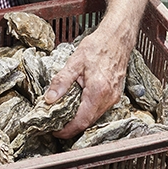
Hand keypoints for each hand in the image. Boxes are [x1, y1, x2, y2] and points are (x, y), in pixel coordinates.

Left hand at [43, 0, 155, 137]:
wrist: (118, 38)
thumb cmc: (98, 46)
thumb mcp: (75, 61)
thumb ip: (62, 81)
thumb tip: (49, 99)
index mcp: (97, 91)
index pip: (81, 121)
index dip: (66, 130)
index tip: (53, 130)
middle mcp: (108, 98)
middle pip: (88, 122)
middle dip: (70, 126)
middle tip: (54, 123)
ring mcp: (114, 97)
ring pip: (94, 117)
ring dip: (79, 119)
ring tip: (63, 114)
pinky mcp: (115, 94)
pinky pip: (100, 110)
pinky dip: (87, 111)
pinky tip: (77, 104)